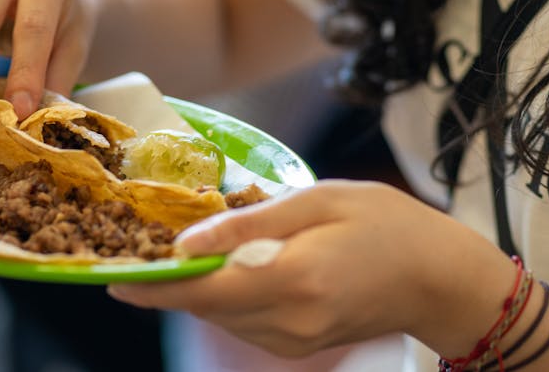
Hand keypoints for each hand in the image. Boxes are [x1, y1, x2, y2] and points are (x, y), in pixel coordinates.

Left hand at [108, 180, 516, 357]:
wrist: (436, 276)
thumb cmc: (384, 223)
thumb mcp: (317, 201)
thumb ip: (250, 222)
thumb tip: (189, 240)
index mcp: (291, 279)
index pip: (201, 290)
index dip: (151, 287)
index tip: (111, 278)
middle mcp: (287, 322)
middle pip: (204, 306)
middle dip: (167, 282)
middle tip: (139, 248)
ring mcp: (294, 341)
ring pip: (220, 317)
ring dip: (194, 288)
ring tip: (179, 252)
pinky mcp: (299, 346)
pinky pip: (243, 323)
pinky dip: (224, 297)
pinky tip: (226, 267)